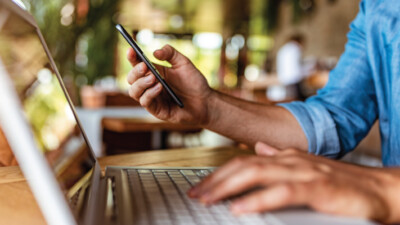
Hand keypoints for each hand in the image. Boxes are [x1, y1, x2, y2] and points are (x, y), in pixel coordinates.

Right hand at [127, 45, 212, 124]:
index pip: (137, 64)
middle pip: (131, 78)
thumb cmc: (194, 82)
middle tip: (144, 66)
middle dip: (135, 71)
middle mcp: (149, 85)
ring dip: (141, 83)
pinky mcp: (156, 110)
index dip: (132, 57)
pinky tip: (160, 87)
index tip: (131, 49)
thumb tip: (155, 52)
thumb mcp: (183, 63)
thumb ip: (170, 53)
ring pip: (133, 91)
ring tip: (154, 78)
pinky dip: (150, 94)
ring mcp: (152, 98)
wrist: (205, 101)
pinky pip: (145, 102)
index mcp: (153, 72)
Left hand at [188, 142, 399, 222]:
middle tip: (195, 194)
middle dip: (215, 180)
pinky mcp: (318, 187)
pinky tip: (240, 207)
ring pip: (257, 173)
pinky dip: (258, 199)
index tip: (201, 187)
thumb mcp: (304, 168)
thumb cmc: (341, 182)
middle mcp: (290, 160)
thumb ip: (279, 158)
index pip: (244, 163)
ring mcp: (304, 172)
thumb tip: (258, 148)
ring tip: (208, 199)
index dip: (219, 174)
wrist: (378, 189)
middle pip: (243, 166)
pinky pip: (282, 191)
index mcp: (286, 157)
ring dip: (228, 187)